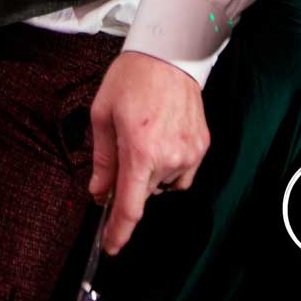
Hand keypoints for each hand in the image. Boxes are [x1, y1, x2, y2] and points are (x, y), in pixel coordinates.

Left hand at [88, 51, 209, 254]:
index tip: (110, 246)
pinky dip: (169, 164)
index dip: (118, 232)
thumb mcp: (102, 115)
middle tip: (124, 148)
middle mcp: (168, 158)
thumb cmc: (132, 78)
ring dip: (150, 171)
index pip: (130, 206)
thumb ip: (102, 159)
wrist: (169, 54)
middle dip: (130, 180)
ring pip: (163, 183)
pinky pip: (182, 171)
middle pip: (145, 192)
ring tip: (145, 135)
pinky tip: (162, 137)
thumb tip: (98, 192)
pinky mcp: (202, 147)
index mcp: (140, 151)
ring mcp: (189, 154)